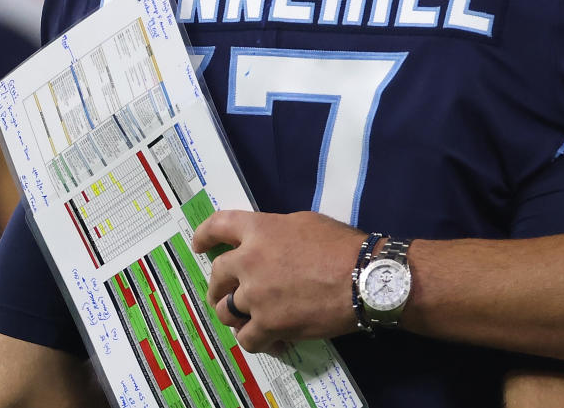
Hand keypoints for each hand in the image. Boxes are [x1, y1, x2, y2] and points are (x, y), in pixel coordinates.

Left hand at [190, 209, 363, 352]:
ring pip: (226, 311)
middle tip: (226, 294)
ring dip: (236, 316)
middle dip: (219, 286)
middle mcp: (249, 261)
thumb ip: (277, 233)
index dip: (204, 235)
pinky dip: (257, 340)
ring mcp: (255, 295)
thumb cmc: (342, 246)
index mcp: (260, 230)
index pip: (218, 226)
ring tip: (251, 320)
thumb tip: (268, 246)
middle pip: (217, 276)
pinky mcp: (268, 324)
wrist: (364, 278)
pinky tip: (272, 340)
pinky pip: (246, 339)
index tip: (199, 246)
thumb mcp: (306, 223)